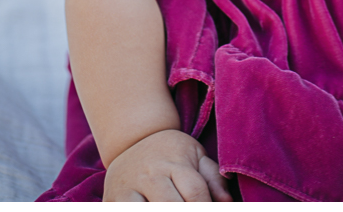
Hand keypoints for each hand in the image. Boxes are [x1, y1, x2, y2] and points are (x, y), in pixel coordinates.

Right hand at [103, 129, 232, 201]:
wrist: (132, 139)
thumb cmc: (171, 152)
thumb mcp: (195, 156)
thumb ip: (213, 179)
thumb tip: (228, 203)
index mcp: (176, 162)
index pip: (196, 193)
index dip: (206, 209)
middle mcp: (153, 174)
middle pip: (173, 206)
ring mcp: (131, 187)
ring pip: (151, 210)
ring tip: (176, 210)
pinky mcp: (115, 200)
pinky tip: (153, 211)